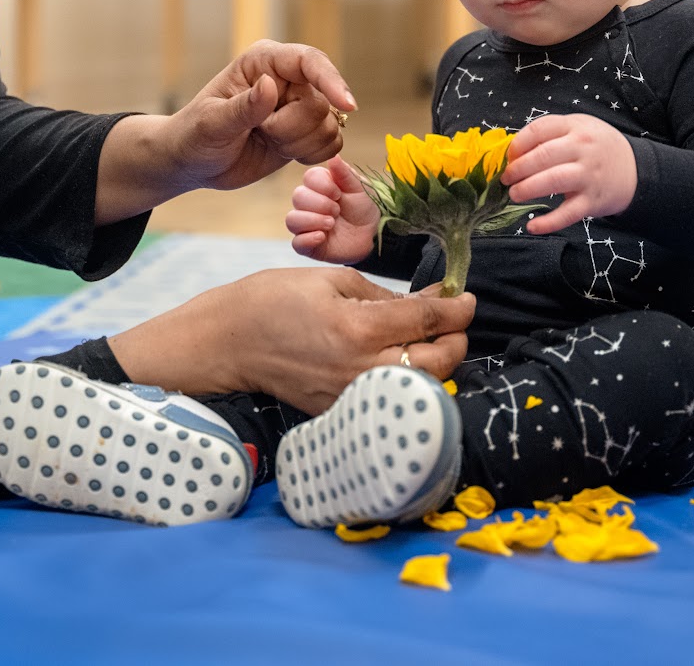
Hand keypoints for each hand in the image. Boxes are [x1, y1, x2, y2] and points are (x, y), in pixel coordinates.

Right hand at [107, 267, 474, 413]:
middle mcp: (360, 368)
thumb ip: (381, 295)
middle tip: (454, 320)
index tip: (465, 298)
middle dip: (457, 339)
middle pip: (438, 363)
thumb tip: (424, 301)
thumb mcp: (329, 281)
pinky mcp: (341, 412)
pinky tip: (403, 362)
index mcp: (357, 328)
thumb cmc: (272, 301)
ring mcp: (352, 396)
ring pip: (420, 387)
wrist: (227, 343)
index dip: (456, 307)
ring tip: (433, 341)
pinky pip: (389, 399)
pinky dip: (407, 381)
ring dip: (438, 363)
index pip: (427, 319)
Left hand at [162, 41, 356, 193]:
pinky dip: (311, 154)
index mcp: (263, 62)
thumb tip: (269, 85)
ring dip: (299, 144)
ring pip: (329, 126)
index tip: (348, 104)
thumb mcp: (211, 123)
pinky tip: (283, 153)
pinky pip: (331, 143)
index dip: (331, 80)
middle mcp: (287, 78)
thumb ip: (242, 107)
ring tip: (267, 141)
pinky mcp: (306, 131)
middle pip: (321, 103)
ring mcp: (298, 105)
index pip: (308, 61)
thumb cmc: (194, 136)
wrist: (193, 162)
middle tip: (259, 132)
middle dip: (292, 129)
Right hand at [285, 156, 380, 263]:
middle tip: (337, 211)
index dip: (322, 185)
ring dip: (312, 220)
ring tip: (331, 224)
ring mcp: (307, 225)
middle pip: (298, 197)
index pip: (308, 177)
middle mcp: (309, 204)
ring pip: (292, 219)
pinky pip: (296, 243)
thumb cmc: (365, 209)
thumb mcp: (360, 189)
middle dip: (319, 203)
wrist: (374, 235)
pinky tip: (322, 236)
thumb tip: (333, 157)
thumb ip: (345, 174)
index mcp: (321, 186)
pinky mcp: (309, 245)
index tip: (338, 193)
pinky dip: (308, 239)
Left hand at [501, 114, 637, 233]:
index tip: (508, 156)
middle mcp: (583, 149)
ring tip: (514, 194)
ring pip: (553, 181)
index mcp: (575, 127)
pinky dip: (548, 222)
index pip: (540, 129)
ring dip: (528, 189)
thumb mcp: (579, 128)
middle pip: (543, 156)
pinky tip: (532, 226)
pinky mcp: (592, 201)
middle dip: (518, 168)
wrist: (636, 170)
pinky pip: (567, 214)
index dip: (518, 144)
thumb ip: (550, 134)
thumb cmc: (598, 147)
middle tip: (506, 178)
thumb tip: (512, 152)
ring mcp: (588, 175)